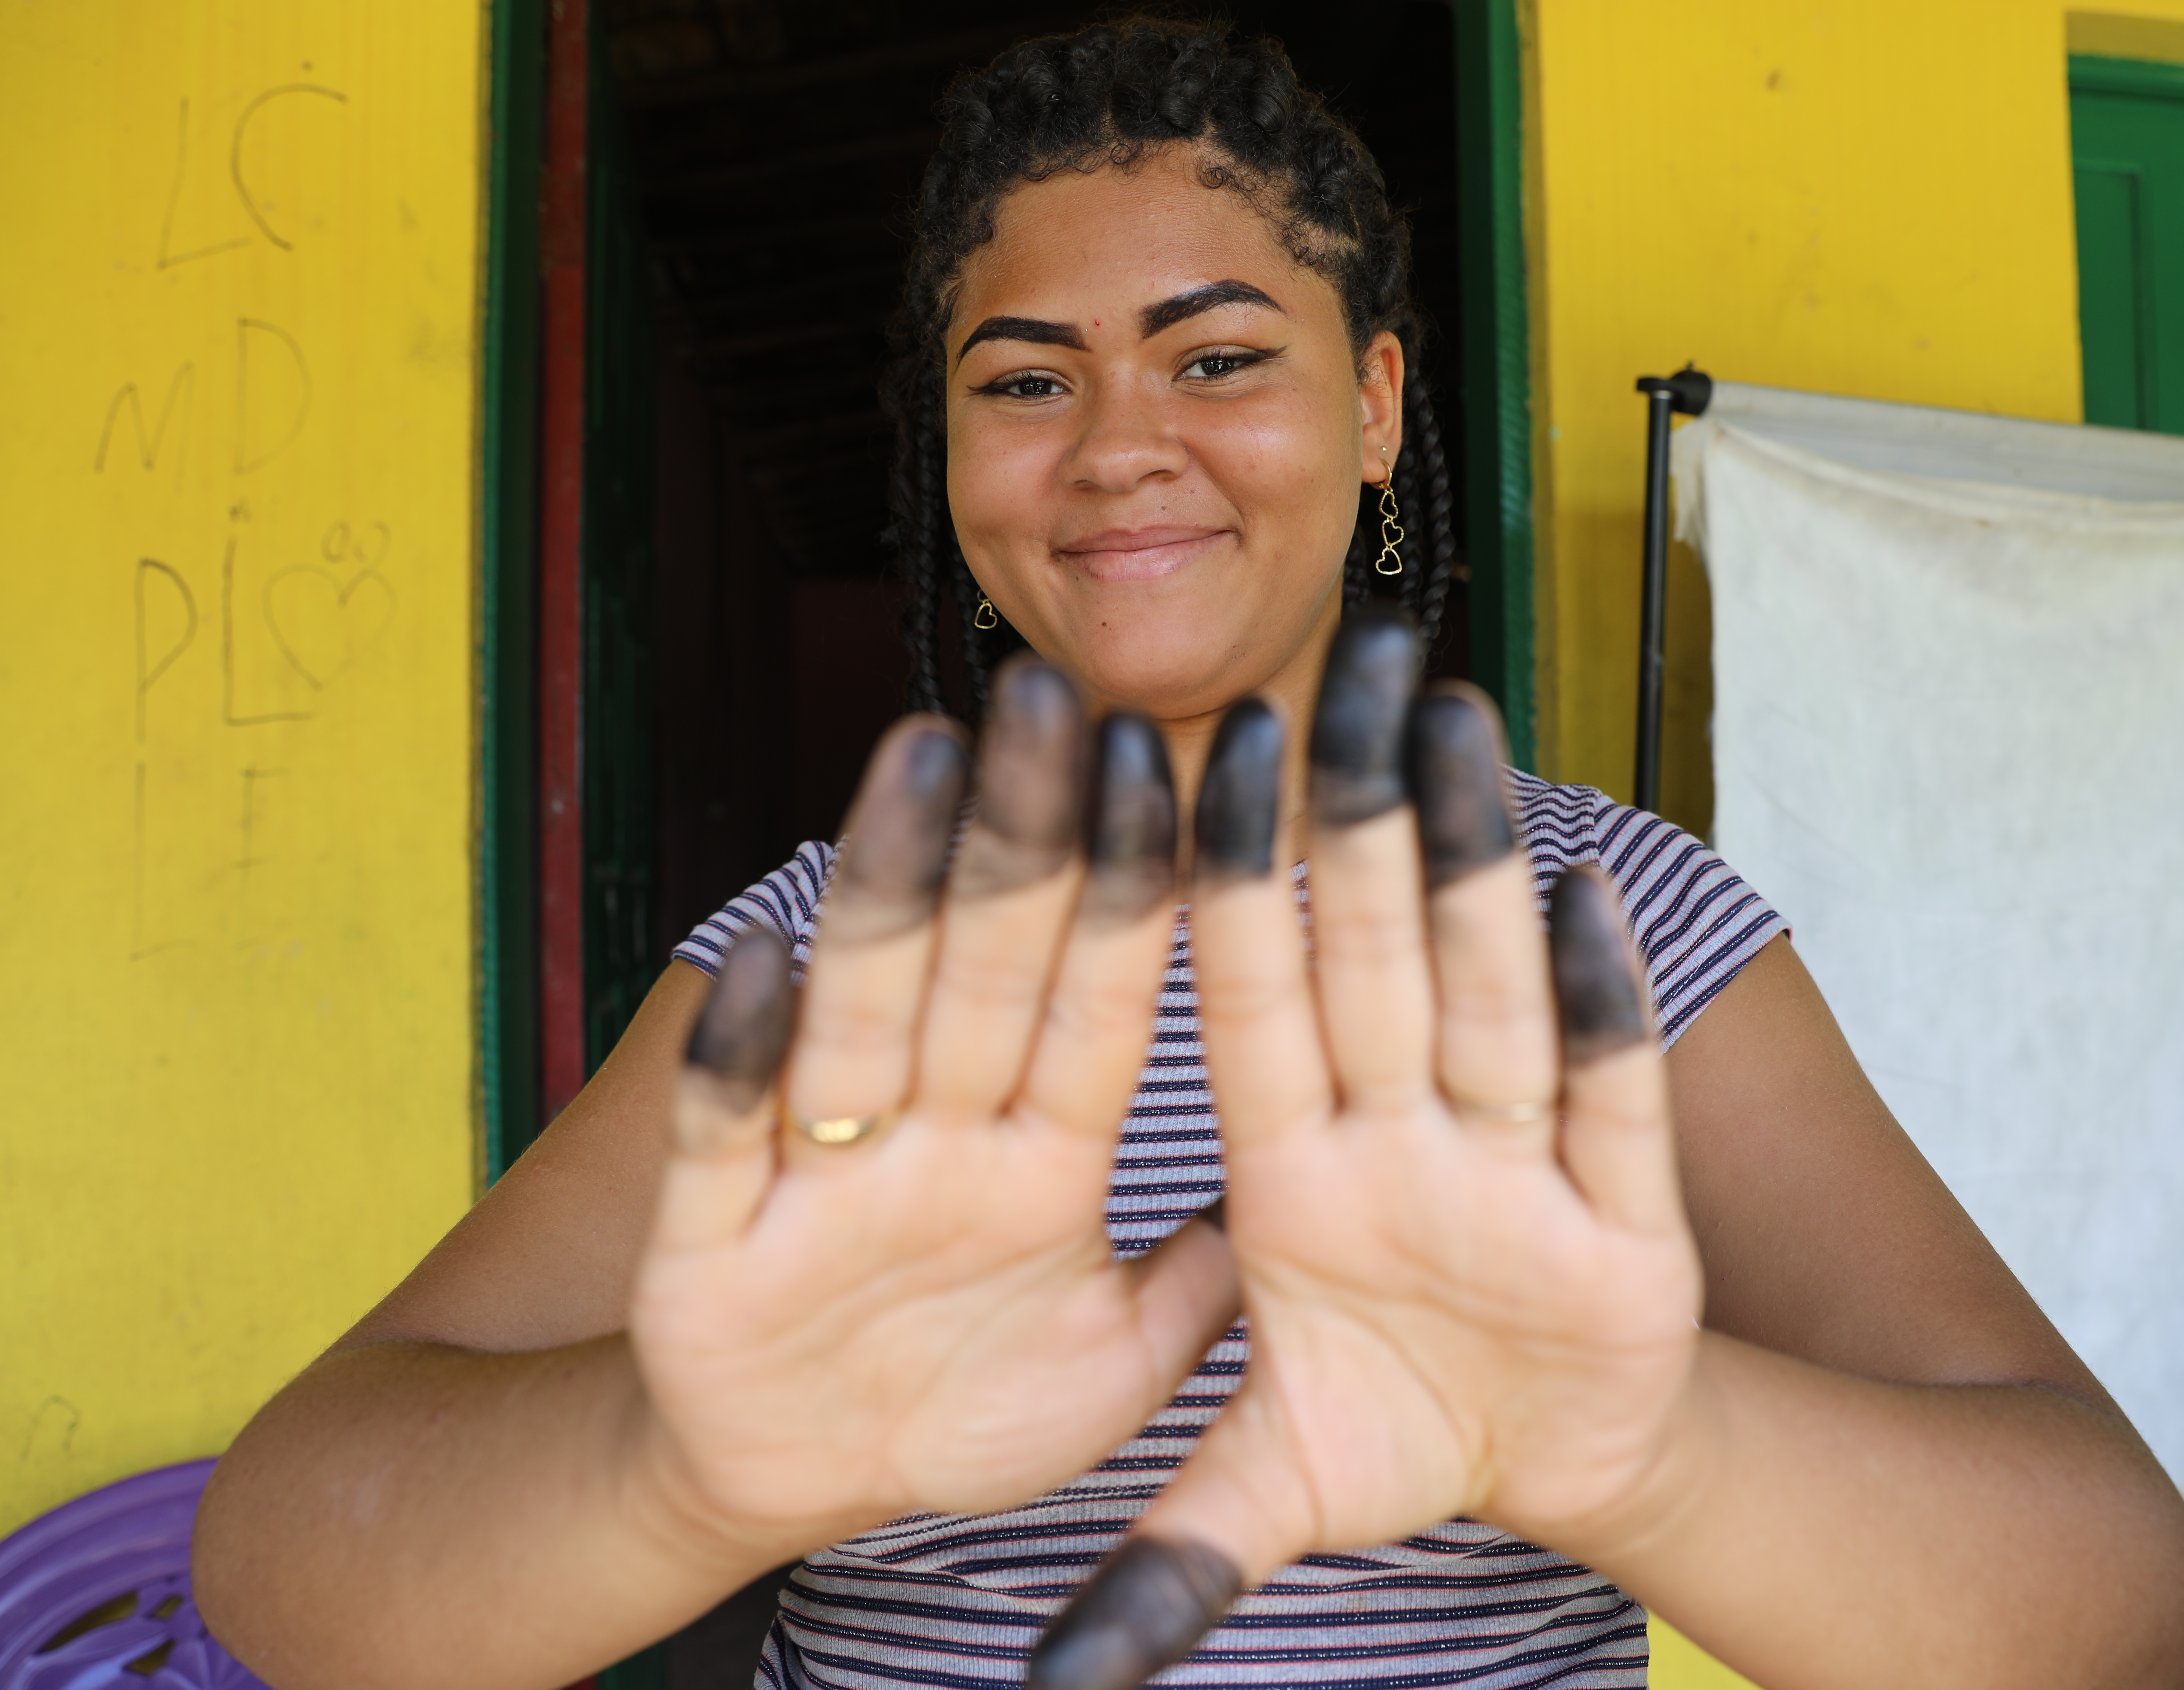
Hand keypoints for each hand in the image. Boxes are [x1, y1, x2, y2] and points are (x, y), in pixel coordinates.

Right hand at [629, 662, 1237, 1557]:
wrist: (798, 1492)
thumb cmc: (968, 1414)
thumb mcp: (1119, 1369)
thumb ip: (1207, 1291)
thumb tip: (1309, 1184)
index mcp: (1042, 1159)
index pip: (1097, 993)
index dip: (1130, 878)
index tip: (1166, 751)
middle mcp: (937, 1139)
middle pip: (985, 964)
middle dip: (1019, 830)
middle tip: (1050, 688)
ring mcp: (823, 1180)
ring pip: (865, 1010)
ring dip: (893, 890)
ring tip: (924, 755)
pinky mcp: (711, 1241)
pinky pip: (727, 1134)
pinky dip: (740, 1054)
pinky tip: (765, 956)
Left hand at [1029, 614, 1704, 1689]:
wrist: (1550, 1469)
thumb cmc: (1399, 1441)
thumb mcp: (1267, 1497)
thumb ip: (1165, 1556)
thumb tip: (1043, 1687)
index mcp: (1298, 1179)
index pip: (1244, 1005)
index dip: (1215, 882)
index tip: (1184, 752)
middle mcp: (1399, 1146)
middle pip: (1368, 961)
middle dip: (1349, 817)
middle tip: (1324, 661)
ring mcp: (1512, 1168)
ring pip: (1484, 992)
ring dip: (1470, 862)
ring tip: (1447, 720)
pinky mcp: (1624, 1214)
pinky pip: (1606, 1090)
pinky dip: (1595, 1005)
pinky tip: (1578, 894)